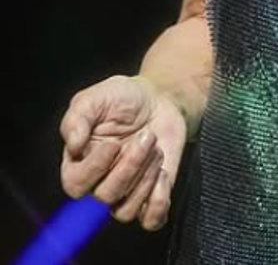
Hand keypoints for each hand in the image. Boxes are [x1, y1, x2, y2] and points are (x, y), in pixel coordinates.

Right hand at [59, 74, 186, 230]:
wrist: (159, 99)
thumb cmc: (122, 98)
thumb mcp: (96, 97)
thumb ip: (78, 118)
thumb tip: (72, 144)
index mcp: (79, 162)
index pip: (75, 184)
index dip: (95, 168)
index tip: (113, 143)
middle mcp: (99, 183)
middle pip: (106, 196)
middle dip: (130, 166)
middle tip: (147, 137)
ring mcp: (126, 192)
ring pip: (127, 210)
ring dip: (146, 178)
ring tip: (155, 148)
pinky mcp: (151, 195)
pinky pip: (151, 220)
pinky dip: (159, 202)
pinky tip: (163, 174)